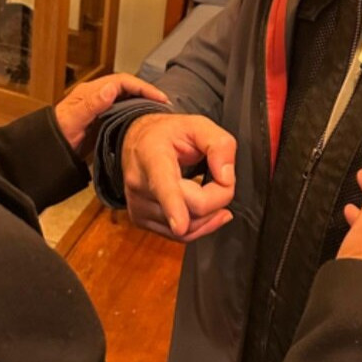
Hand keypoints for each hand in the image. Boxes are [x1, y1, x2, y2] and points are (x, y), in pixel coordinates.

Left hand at [55, 73, 168, 155]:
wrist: (47, 150)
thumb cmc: (56, 136)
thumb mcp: (73, 120)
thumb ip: (91, 104)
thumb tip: (111, 88)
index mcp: (91, 91)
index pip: (123, 82)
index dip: (142, 87)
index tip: (158, 98)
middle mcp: (97, 96)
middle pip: (127, 88)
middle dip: (146, 93)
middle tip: (164, 105)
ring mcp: (99, 107)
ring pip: (126, 99)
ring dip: (142, 103)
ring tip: (158, 112)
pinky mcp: (101, 120)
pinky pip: (122, 111)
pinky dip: (135, 113)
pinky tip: (143, 122)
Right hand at [122, 113, 236, 242]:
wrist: (136, 141)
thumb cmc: (167, 134)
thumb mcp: (198, 124)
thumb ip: (219, 144)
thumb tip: (225, 177)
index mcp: (152, 156)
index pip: (163, 184)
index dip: (173, 205)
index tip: (180, 225)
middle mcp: (139, 183)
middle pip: (190, 209)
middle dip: (217, 199)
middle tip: (222, 179)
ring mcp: (138, 205)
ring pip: (186, 229)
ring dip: (208, 214)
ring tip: (211, 191)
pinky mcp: (140, 219)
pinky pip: (178, 236)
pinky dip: (198, 226)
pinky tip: (206, 212)